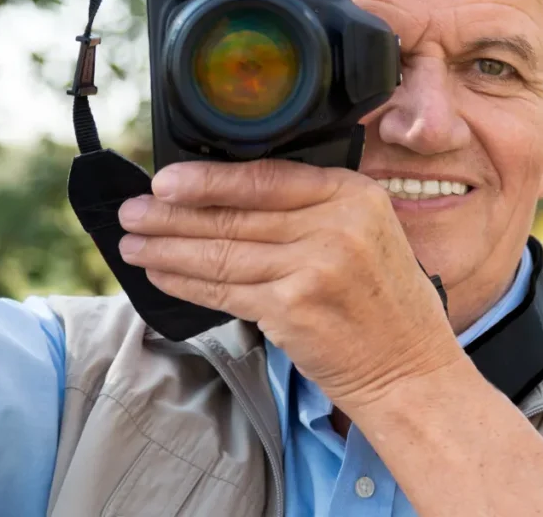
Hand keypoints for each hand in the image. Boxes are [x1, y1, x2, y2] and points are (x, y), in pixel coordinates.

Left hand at [117, 161, 464, 412]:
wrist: (410, 366)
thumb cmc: (385, 299)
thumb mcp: (368, 230)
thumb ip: (314, 207)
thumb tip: (231, 194)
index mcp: (354, 193)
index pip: (267, 177)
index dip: (209, 179)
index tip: (166, 180)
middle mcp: (335, 224)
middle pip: (236, 215)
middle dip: (173, 214)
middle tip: (132, 211)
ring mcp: (314, 267)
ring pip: (222, 253)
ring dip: (168, 248)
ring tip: (132, 243)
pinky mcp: (292, 310)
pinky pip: (224, 291)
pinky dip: (186, 283)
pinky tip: (161, 275)